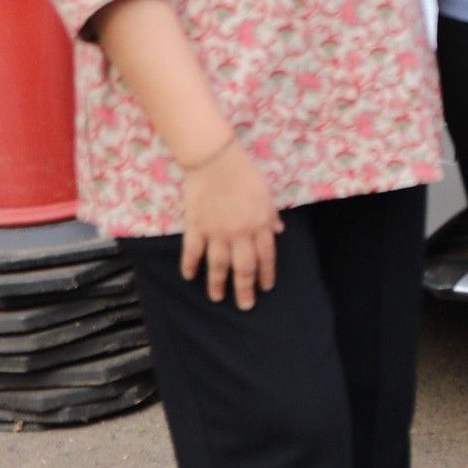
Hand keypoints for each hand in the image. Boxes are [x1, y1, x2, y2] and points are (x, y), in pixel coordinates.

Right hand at [179, 141, 280, 307]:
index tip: (266, 288)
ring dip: (217, 284)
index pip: (266, 256)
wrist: (215, 161)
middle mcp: (239, 233)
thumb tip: (279, 230)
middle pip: (243, 268)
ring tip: (217, 298)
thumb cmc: (244, 174)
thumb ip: (271, 215)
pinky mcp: (195, 227)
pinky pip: (192, 252)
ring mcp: (216, 232)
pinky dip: (190, 265)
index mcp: (259, 225)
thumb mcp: (266, 194)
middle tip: (245, 305)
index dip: (266, 274)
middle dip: (244, 289)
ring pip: (218, 265)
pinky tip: (189, 277)